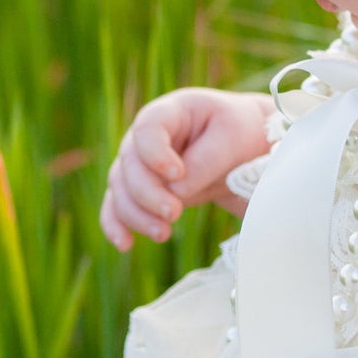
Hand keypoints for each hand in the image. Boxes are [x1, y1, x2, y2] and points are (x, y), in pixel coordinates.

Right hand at [101, 88, 272, 250]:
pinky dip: (117, 226)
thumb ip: (204, 162)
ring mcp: (138, 165)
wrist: (241, 148)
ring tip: (163, 234)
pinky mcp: (139, 191)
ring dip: (136, 215)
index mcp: (169, 113)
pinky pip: (116, 208)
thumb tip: (175, 192)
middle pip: (130, 165)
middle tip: (174, 214)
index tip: (177, 173)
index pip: (147, 128)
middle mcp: (144, 138)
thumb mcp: (232, 138)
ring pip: (121, 190)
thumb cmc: (237, 133)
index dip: (155, 153)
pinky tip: (125, 244)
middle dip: (148, 193)